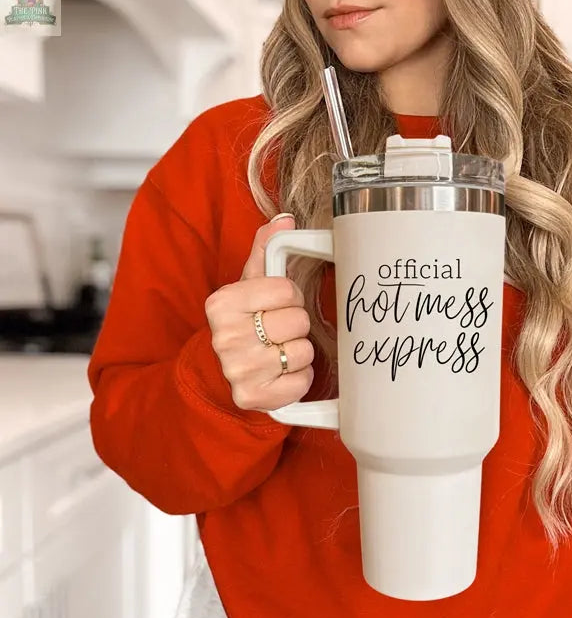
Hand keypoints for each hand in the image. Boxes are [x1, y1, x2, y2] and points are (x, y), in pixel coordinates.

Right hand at [205, 213, 313, 410]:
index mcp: (222, 303)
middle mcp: (225, 338)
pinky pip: (302, 381)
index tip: (275, 304)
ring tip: (279, 351)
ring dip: (299, 351)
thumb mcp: (248, 284)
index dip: (290, 297)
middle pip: (297, 320)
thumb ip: (266, 250)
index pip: (286, 290)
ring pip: (303, 351)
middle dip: (295, 324)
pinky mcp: (254, 398)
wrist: (221, 371)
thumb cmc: (243, 323)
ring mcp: (238, 371)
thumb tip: (285, 219)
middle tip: (278, 330)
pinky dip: (299, 378)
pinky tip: (281, 373)